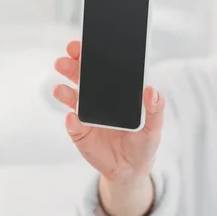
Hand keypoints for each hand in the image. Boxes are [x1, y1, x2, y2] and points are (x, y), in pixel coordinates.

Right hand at [53, 40, 165, 183]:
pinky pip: (73, 125)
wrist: (130, 169)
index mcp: (116, 91)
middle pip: (81, 77)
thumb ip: (155, 109)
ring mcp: (86, 115)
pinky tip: (72, 118)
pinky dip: (71, 121)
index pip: (102, 68)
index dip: (91, 55)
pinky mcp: (80, 133)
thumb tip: (152, 91)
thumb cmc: (143, 142)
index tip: (84, 46)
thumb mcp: (154, 127)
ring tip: (61, 88)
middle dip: (72, 66)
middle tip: (65, 59)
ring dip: (64, 90)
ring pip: (71, 97)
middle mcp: (97, 98)